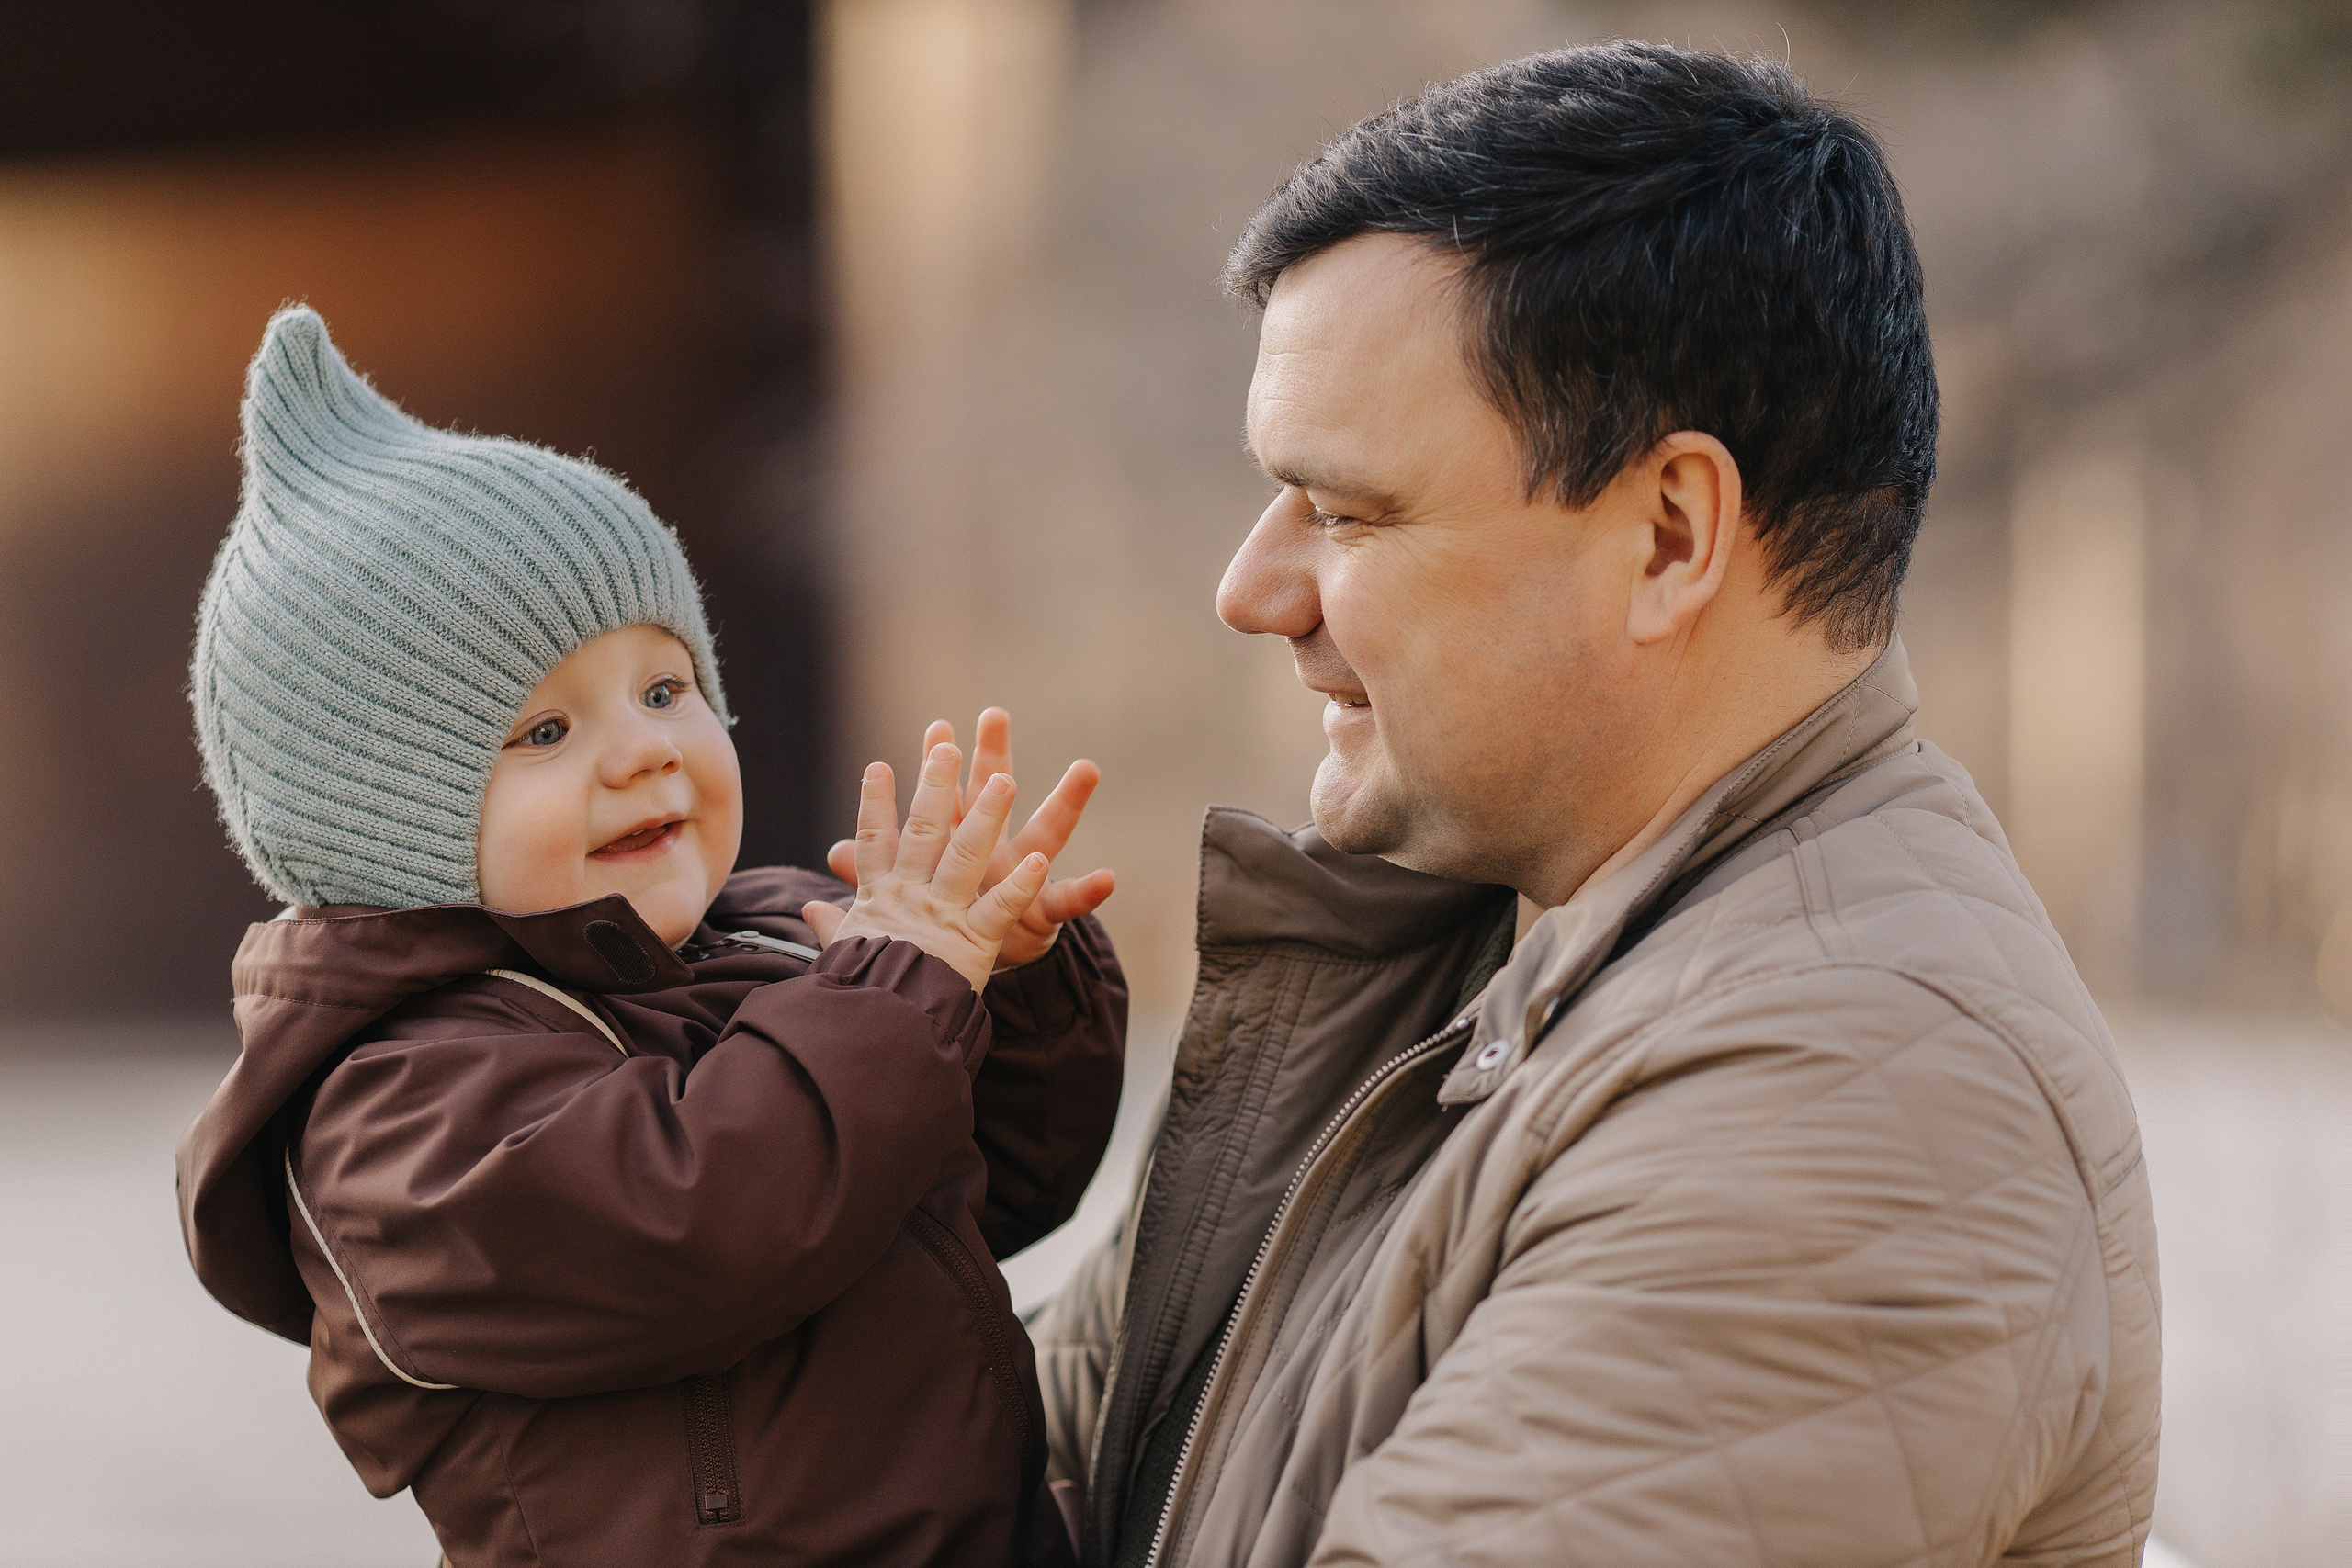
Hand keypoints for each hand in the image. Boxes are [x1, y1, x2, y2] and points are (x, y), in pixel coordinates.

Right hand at [801, 743, 1050, 992]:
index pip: (872, 843)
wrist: (878, 1034)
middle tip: (945, 746)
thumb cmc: (861, 995)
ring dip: (986, 816)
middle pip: (922, 832)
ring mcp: (942, 917)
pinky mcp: (973, 943)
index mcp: (878, 900)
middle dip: (935, 787)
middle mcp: (909, 898)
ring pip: (965, 856)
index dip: (874, 804)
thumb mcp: (844, 955)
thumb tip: (808, 910)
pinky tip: (1039, 862)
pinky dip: (1019, 885)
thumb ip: (831, 927)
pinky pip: (999, 909)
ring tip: (1005, 779)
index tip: (878, 767)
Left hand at [825, 709, 1114, 969]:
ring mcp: (1021, 878)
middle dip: (994, 757)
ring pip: (1045, 834)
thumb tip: (833, 853)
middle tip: (993, 715)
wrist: (972, 974)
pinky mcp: (1042, 914)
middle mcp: (992, 853)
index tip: (937, 726)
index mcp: (954, 850)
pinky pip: (1067, 902)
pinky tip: (1108, 879)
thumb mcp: (904, 906)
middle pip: (993, 797)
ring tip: (1087, 767)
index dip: (940, 767)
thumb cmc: (941, 932)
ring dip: (1065, 801)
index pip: (945, 800)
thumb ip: (873, 877)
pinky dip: (1087, 892)